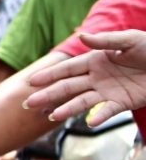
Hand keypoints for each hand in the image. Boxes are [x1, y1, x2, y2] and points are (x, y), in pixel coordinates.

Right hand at [26, 32, 145, 124]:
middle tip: (30, 103)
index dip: (49, 75)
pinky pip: (107, 111)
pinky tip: (89, 122)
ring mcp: (107, 91)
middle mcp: (96, 77)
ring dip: (67, 109)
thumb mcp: (130, 39)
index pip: (67, 69)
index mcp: (95, 60)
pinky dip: (98, 117)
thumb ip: (105, 40)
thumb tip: (80, 37)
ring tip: (53, 116)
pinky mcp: (121, 103)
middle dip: (48, 94)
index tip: (31, 81)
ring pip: (82, 101)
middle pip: (68, 87)